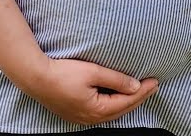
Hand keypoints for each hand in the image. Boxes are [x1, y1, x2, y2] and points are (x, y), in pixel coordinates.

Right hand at [22, 58, 158, 125]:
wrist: (35, 77)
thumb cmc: (63, 73)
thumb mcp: (93, 72)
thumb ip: (116, 79)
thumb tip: (136, 87)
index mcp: (97, 110)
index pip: (127, 101)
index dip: (143, 92)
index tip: (155, 82)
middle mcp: (90, 118)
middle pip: (121, 110)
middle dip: (138, 98)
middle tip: (152, 87)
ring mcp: (81, 118)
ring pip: (111, 113)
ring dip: (126, 102)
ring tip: (139, 93)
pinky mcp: (74, 114)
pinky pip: (100, 112)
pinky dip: (113, 105)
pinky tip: (117, 99)